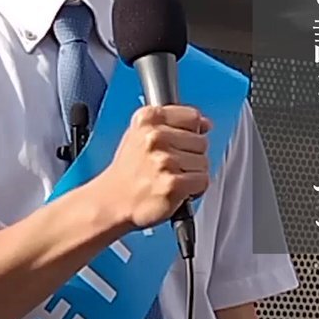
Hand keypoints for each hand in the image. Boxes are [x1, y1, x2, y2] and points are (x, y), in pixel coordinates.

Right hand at [95, 104, 211, 232]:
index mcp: (148, 119)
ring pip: (203, 162)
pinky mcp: (173, 183)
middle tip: (171, 166)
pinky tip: (177, 190)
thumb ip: (172, 122)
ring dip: (192, 174)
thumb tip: (204, 124)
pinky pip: (202, 180)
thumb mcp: (141, 133)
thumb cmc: (129, 170)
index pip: (192, 117)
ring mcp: (164, 160)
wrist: (113, 201)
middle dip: (191, 155)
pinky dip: (194, 189)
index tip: (183, 141)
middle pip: (201, 141)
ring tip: (171, 177)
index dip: (192, 131)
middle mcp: (155, 137)